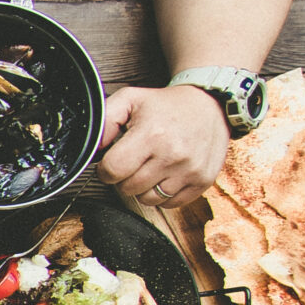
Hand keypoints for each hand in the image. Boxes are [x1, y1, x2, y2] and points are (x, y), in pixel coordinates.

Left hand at [97, 84, 229, 208]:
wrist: (210, 104)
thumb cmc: (166, 105)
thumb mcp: (130, 99)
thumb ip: (105, 121)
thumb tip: (93, 149)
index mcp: (152, 135)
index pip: (113, 171)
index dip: (106, 169)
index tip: (113, 160)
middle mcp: (173, 156)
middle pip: (128, 188)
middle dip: (124, 177)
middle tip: (134, 160)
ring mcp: (190, 171)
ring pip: (147, 199)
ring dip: (143, 187)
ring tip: (151, 166)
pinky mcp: (202, 182)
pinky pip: (170, 204)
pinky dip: (163, 194)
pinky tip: (166, 174)